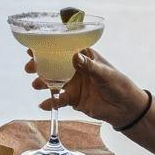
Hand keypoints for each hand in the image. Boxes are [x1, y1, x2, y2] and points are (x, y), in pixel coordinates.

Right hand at [28, 47, 145, 127]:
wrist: (125, 108)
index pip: (64, 49)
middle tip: (29, 67)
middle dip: (39, 65)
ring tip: (36, 85)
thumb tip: (74, 56)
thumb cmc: (118, 84)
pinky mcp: (73, 99)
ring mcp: (73, 84)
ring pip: (53, 82)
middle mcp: (75, 69)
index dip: (49, 46)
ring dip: (42, 83)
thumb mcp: (104, 73)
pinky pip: (59, 100)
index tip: (33, 47)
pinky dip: (51, 102)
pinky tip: (44, 104)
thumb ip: (89, 66)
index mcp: (84, 57)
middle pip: (53, 65)